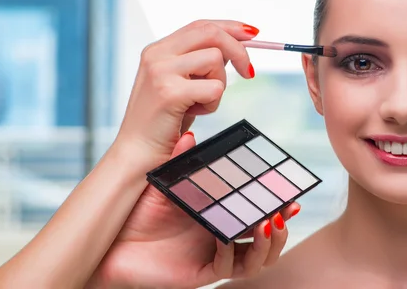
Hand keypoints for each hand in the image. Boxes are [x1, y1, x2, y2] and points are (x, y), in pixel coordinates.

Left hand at [89, 133, 300, 288]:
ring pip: (255, 260)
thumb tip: (189, 135)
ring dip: (267, 244)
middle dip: (281, 227)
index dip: (277, 207)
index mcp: (221, 215)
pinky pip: (226, 266)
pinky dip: (233, 252)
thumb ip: (182, 161)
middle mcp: (223, 237)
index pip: (257, 213)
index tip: (291, 195)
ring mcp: (215, 256)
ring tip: (269, 223)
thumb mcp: (167, 183)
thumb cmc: (141, 211)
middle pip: (265, 239)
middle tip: (287, 209)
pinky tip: (228, 236)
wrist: (114, 240)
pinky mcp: (201, 272)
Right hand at [114, 19, 258, 170]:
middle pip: (211, 33)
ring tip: (201, 103)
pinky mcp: (169, 92)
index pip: (201, 25)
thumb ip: (200, 62)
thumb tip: (234, 47)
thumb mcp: (181, 83)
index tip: (252, 35)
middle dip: (238, 50)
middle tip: (249, 73)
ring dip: (219, 84)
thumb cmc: (163, 121)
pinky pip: (214, 88)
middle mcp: (157, 54)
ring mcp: (161, 71)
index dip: (231, 27)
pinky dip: (213, 104)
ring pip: (215, 59)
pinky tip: (195, 113)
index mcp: (159, 49)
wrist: (137, 153)